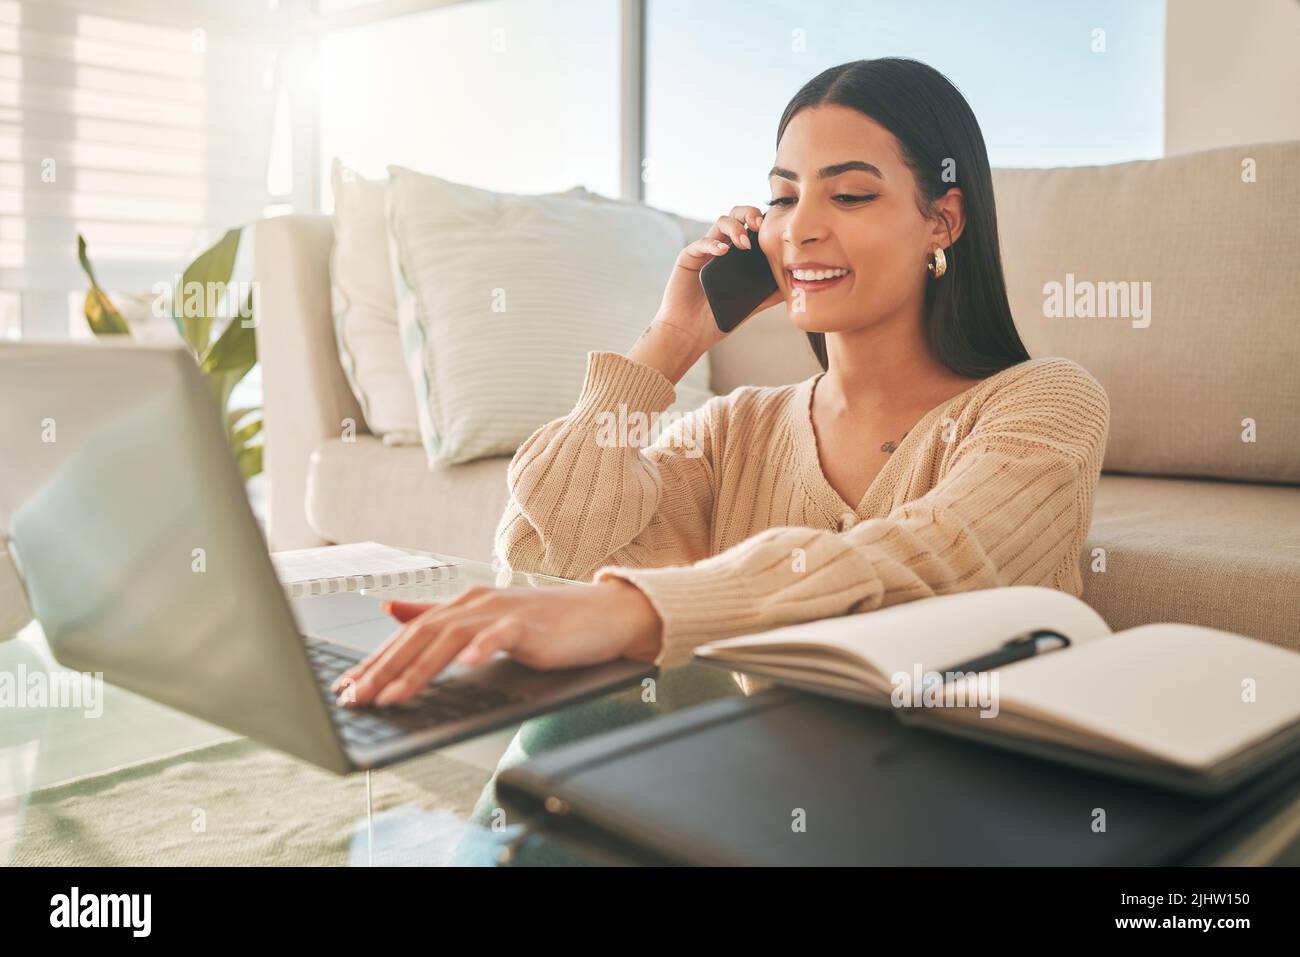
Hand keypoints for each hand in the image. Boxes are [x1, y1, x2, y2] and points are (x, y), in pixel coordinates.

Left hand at [331, 580, 662, 707]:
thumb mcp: (483, 618)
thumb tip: (390, 609)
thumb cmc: (545, 623)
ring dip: (418, 669)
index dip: (375, 660)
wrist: (601, 615)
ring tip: (394, 697)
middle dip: (384, 669)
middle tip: (357, 699)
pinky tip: (465, 665)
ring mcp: (502, 612)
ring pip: (449, 639)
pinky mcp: (530, 625)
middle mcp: (476, 603)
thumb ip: (436, 614)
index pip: (408, 634)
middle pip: (420, 636)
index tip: (346, 688)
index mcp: (461, 605)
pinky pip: (501, 635)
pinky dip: (481, 649)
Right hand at [630, 205, 784, 381]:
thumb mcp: (751, 305)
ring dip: (735, 228)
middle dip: (749, 214)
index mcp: (737, 254)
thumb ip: (770, 292)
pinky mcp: (688, 257)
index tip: (775, 230)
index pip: (751, 226)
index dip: (763, 222)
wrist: (690, 332)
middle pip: (736, 215)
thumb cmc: (719, 318)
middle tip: (759, 225)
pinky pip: (701, 243)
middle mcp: (722, 246)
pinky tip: (723, 251)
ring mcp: (705, 251)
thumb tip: (798, 284)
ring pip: (720, 222)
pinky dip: (713, 244)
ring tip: (744, 244)